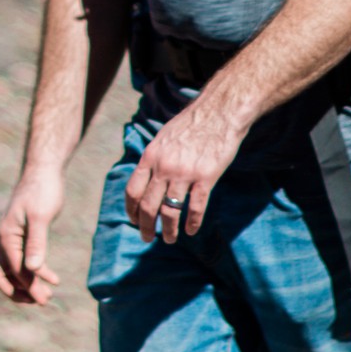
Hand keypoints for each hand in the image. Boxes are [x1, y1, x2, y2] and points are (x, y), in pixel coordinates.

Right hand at [0, 166, 66, 305]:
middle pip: (0, 275)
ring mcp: (10, 238)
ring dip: (26, 285)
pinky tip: (52, 277)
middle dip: (18, 291)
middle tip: (40, 301)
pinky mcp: (21, 236)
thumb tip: (34, 270)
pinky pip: (21, 261)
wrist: (44, 171)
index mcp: (6, 236)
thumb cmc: (43, 190)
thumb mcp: (41, 216)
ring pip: (10, 270)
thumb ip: (37, 243)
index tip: (45, 298)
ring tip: (46, 295)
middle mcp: (4, 239)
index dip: (29, 285)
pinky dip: (34, 272)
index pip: (14, 269)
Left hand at [125, 96, 242, 243]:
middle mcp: (164, 167)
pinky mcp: (206, 178)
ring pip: (170, 211)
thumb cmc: (191, 124)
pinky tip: (191, 231)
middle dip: (145, 226)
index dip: (131, 210)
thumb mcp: (163, 138)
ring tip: (169, 239)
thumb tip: (145, 179)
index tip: (133, 220)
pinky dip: (192, 223)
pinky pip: (195, 208)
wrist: (219, 112)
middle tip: (147, 237)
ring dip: (168, 230)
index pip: (132, 190)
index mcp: (150, 156)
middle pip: (148, 206)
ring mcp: (184, 174)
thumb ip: (154, 159)